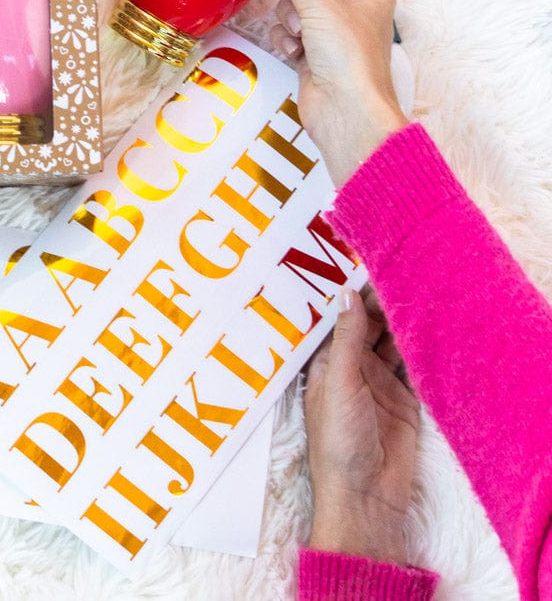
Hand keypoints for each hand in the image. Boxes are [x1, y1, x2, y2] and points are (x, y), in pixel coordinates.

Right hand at [245, 0, 406, 186]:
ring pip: (292, 5)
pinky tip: (295, 54)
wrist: (347, 115)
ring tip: (299, 35)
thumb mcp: (314, 3)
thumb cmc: (347, 56)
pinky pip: (288, 31)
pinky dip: (286, 40)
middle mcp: (352, 5)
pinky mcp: (315, 53)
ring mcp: (333, 31)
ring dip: (288, 19)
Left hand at [305, 286, 420, 564]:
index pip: (343, 319)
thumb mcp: (341, 384)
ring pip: (393, 343)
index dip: (355, 294)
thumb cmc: (339, 442)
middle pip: (370, 327)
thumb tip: (347, 293)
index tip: (371, 264)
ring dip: (404, 323)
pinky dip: (421, 350)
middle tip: (403, 272)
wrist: (367, 497)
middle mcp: (354, 368)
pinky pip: (414, 367)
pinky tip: (432, 327)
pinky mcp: (405, 401)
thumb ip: (348, 339)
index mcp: (328, 363)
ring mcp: (380, 383)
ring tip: (420, 291)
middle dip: (383, 303)